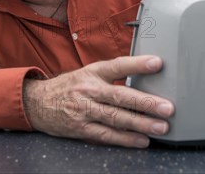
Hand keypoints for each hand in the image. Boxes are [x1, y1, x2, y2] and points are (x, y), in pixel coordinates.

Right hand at [23, 55, 173, 147]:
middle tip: (167, 107)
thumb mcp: (88, 73)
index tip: (158, 63)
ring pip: (115, 117)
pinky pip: (106, 135)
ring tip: (160, 127)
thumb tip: (144, 78)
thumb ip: (112, 76)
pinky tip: (141, 141)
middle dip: (146, 102)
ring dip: (140, 123)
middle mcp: (88, 89)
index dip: (138, 64)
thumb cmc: (70, 87)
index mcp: (92, 72)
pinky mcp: (80, 128)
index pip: (118, 66)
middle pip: (120, 95)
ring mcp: (84, 110)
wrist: (37, 102)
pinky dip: (125, 139)